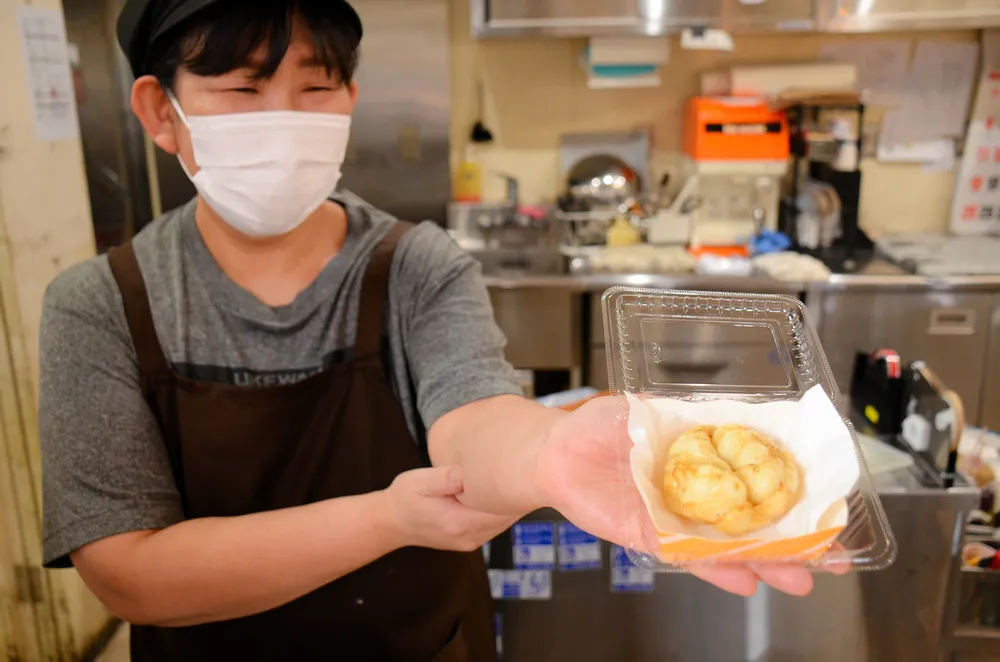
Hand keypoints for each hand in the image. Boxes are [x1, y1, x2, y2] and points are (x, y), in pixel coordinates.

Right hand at [381, 466, 516, 552]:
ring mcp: (471, 541)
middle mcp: (469, 537)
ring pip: (503, 522)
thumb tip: (468, 471)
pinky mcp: (470, 540)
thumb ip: (445, 477)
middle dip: (515, 495)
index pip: (501, 510)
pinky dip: (498, 510)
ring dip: (508, 502)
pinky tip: (497, 492)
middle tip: (522, 468)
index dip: (514, 490)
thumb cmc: (405, 498)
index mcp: (458, 522)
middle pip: (507, 517)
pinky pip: (494, 525)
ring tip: (512, 477)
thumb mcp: (419, 482)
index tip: (521, 469)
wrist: (393, 523)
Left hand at [535, 396, 819, 596]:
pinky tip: (746, 583)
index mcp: (703, 459)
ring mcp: (677, 519)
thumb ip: (690, 416)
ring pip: (728, 546)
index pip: (757, 477)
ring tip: (802, 580)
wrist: (554, 450)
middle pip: (753, 520)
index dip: (794, 491)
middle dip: (795, 541)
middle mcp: (698, 493)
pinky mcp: (651, 539)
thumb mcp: (648, 409)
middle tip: (833, 558)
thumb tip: (738, 412)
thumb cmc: (599, 425)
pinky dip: (714, 572)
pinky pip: (686, 559)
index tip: (831, 503)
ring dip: (765, 564)